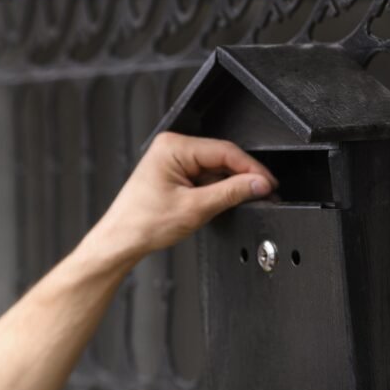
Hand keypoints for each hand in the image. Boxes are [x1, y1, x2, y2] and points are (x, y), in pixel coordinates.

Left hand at [81, 131, 277, 266]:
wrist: (119, 241)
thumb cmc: (142, 224)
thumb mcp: (195, 208)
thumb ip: (231, 193)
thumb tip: (258, 184)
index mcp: (173, 147)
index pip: (225, 151)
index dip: (252, 168)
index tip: (269, 183)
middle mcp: (171, 148)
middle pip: (222, 158)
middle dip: (244, 178)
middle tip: (265, 194)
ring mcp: (172, 161)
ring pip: (215, 169)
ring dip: (231, 186)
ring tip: (249, 201)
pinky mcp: (173, 175)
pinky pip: (204, 178)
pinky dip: (217, 190)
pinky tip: (227, 202)